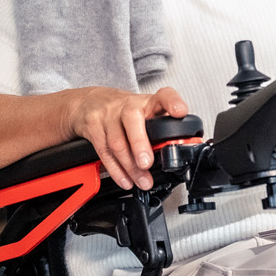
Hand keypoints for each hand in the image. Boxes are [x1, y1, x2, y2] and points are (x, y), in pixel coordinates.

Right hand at [64, 86, 188, 189]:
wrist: (91, 102)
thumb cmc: (127, 111)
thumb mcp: (148, 111)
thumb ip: (164, 126)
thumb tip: (184, 147)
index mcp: (148, 101)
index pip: (163, 95)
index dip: (172, 102)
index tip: (180, 112)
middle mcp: (127, 105)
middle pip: (132, 119)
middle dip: (140, 144)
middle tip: (147, 163)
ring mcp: (108, 115)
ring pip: (116, 141)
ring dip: (130, 166)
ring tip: (142, 180)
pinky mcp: (93, 127)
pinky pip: (103, 152)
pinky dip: (116, 170)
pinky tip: (126, 180)